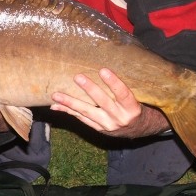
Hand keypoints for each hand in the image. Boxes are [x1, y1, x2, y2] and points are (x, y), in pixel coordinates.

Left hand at [50, 68, 169, 137]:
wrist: (139, 129)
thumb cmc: (136, 106)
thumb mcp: (137, 98)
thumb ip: (124, 87)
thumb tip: (105, 67)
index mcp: (132, 108)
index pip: (123, 94)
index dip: (114, 83)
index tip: (103, 70)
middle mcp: (120, 118)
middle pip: (103, 102)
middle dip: (90, 89)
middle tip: (78, 77)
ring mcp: (107, 125)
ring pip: (86, 112)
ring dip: (70, 103)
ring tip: (56, 95)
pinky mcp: (98, 128)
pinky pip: (81, 119)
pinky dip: (68, 112)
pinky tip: (55, 106)